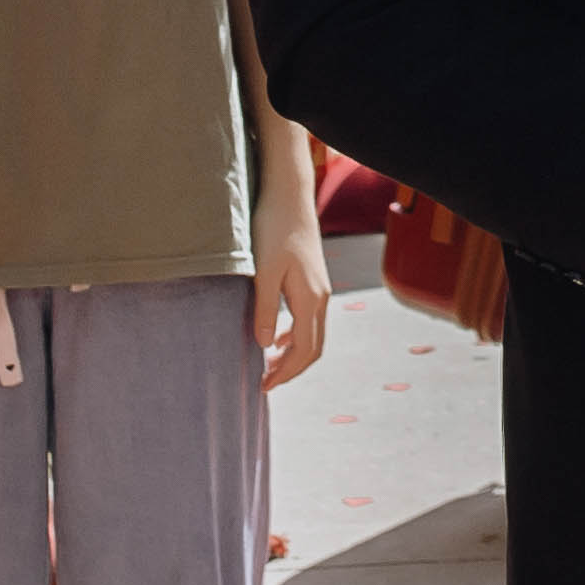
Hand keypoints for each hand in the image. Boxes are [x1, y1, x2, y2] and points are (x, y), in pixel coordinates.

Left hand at [249, 182, 332, 386]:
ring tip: (268, 366)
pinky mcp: (312, 282)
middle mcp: (320, 298)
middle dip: (291, 370)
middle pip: (313, 348)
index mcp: (310, 299)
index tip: (264, 387)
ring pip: (312, 335)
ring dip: (293, 354)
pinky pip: (308, 320)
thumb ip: (265, 310)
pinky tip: (276, 339)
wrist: (290, 198)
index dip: (285, 372)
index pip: (303, 350)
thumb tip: (264, 346)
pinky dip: (294, 337)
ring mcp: (319, 289)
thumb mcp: (264, 271)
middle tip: (265, 384)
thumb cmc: (274, 230)